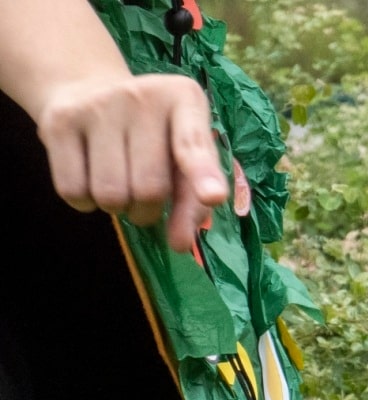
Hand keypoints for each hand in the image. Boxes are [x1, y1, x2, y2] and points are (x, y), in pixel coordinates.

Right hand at [35, 72, 225, 253]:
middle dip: (148, 210)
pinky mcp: (59, 120)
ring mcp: (96, 104)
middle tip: (144, 198)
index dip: (203, 174)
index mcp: (184, 99)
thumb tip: (178, 244)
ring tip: (119, 186)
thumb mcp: (184, 158)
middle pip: (149, 188)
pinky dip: (86, 202)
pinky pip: (73, 190)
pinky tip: (91, 181)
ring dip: (117, 209)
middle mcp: (140, 95)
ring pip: (110, 195)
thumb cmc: (153, 136)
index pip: (192, 143)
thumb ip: (193, 202)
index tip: (212, 197)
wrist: (88, 90)